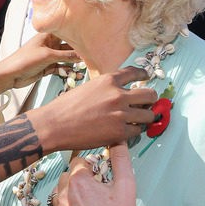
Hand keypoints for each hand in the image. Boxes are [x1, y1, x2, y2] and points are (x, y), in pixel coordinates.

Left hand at [0, 32, 82, 90]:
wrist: (11, 75)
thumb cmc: (25, 59)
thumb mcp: (48, 56)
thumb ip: (66, 55)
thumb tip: (83, 55)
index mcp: (47, 36)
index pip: (65, 32)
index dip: (76, 34)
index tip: (90, 37)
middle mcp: (49, 44)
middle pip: (67, 46)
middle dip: (78, 50)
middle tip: (92, 54)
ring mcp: (48, 56)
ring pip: (65, 58)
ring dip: (74, 62)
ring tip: (87, 65)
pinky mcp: (47, 67)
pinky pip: (60, 68)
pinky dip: (67, 70)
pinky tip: (76, 74)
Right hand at [34, 66, 156, 150]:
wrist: (54, 125)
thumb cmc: (66, 107)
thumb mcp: (87, 88)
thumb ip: (106, 88)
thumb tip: (121, 92)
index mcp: (108, 80)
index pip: (135, 73)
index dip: (144, 75)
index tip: (146, 77)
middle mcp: (118, 95)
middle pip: (150, 94)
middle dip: (150, 100)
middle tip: (146, 105)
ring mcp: (120, 114)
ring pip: (148, 115)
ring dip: (144, 117)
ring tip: (137, 120)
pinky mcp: (119, 132)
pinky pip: (138, 131)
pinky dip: (134, 131)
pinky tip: (126, 131)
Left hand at [50, 143, 146, 205]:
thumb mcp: (127, 185)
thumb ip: (121, 159)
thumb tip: (118, 141)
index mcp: (78, 181)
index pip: (78, 162)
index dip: (90, 167)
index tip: (99, 176)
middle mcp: (63, 195)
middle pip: (67, 176)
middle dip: (79, 179)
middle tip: (96, 189)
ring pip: (59, 192)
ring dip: (70, 193)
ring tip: (89, 202)